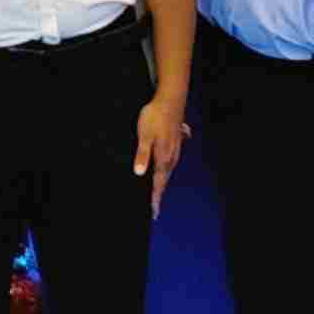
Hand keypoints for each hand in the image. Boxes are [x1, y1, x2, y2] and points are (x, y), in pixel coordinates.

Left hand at [131, 90, 189, 214]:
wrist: (170, 100)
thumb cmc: (155, 117)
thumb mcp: (144, 135)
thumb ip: (142, 154)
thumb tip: (139, 173)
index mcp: (163, 158)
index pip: (158, 183)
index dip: (155, 198)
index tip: (153, 213)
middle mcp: (171, 158)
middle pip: (164, 181)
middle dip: (158, 195)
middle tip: (154, 210)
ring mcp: (174, 151)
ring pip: (167, 173)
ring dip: (161, 184)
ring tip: (156, 196)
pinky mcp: (174, 145)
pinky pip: (169, 164)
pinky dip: (164, 172)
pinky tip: (161, 172)